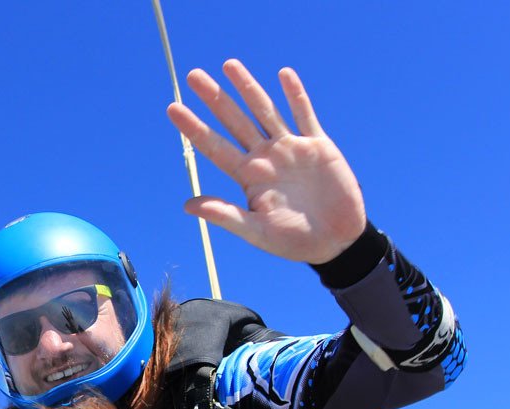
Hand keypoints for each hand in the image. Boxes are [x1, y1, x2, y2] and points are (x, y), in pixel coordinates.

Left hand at [166, 59, 365, 264]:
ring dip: (248, 88)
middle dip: (215, 98)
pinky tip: (283, 74)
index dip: (194, 128)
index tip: (173, 108)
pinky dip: (295, 95)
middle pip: (235, 121)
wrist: (336, 242)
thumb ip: (225, 215)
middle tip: (193, 75)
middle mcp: (266, 158)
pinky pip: (304, 115)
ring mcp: (291, 149)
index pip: (214, 147)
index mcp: (248, 177)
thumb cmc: (294, 242)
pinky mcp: (318, 146)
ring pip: (265, 111)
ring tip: (228, 64)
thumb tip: (187, 205)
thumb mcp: (256, 231)